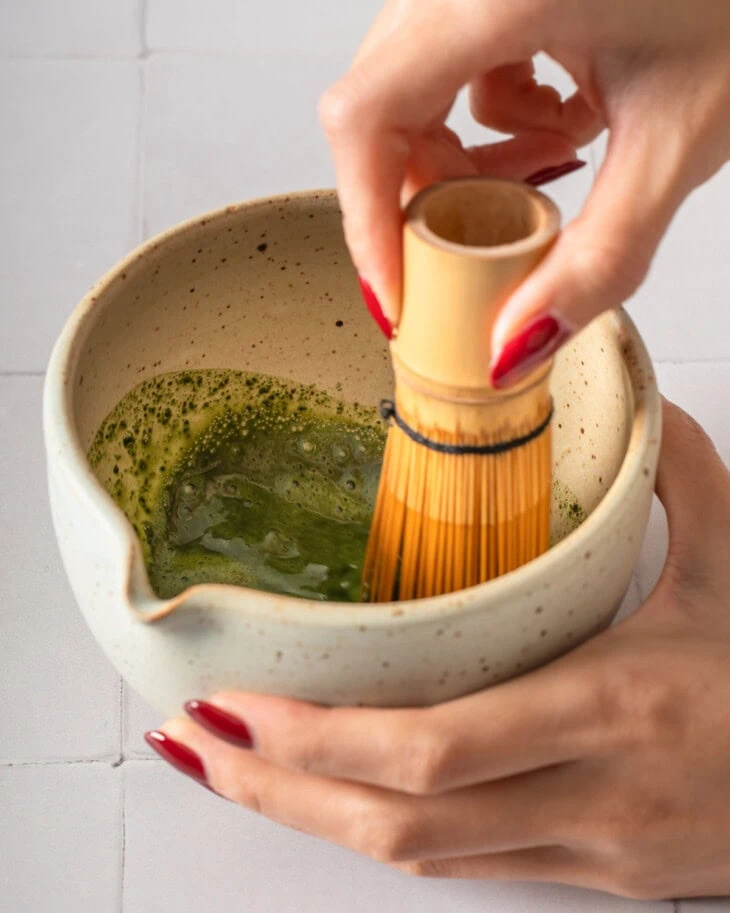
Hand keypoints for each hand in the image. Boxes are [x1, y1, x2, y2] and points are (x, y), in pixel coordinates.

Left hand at [145, 399, 729, 898]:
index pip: (433, 743)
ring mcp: (584, 847)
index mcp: (613, 706)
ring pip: (417, 853)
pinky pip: (461, 862)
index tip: (241, 700)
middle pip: (399, 814)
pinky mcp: (588, 875)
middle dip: (278, 783)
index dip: (320, 738)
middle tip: (196, 737)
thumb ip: (684, 484)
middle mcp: (587, 792)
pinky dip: (381, 828)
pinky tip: (330, 797)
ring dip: (310, 816)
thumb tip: (641, 402)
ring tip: (235, 768)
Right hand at [319, 0, 729, 386]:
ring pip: (413, 94)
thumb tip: (512, 346)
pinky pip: (454, 72)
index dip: (365, 216)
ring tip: (552, 164)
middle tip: (486, 237)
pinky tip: (562, 122)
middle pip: (379, 110)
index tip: (395, 292)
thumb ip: (597, 260)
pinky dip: (494, 120)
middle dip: (427, 194)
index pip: (366, 114)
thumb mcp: (675, 146)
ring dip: (468, 158)